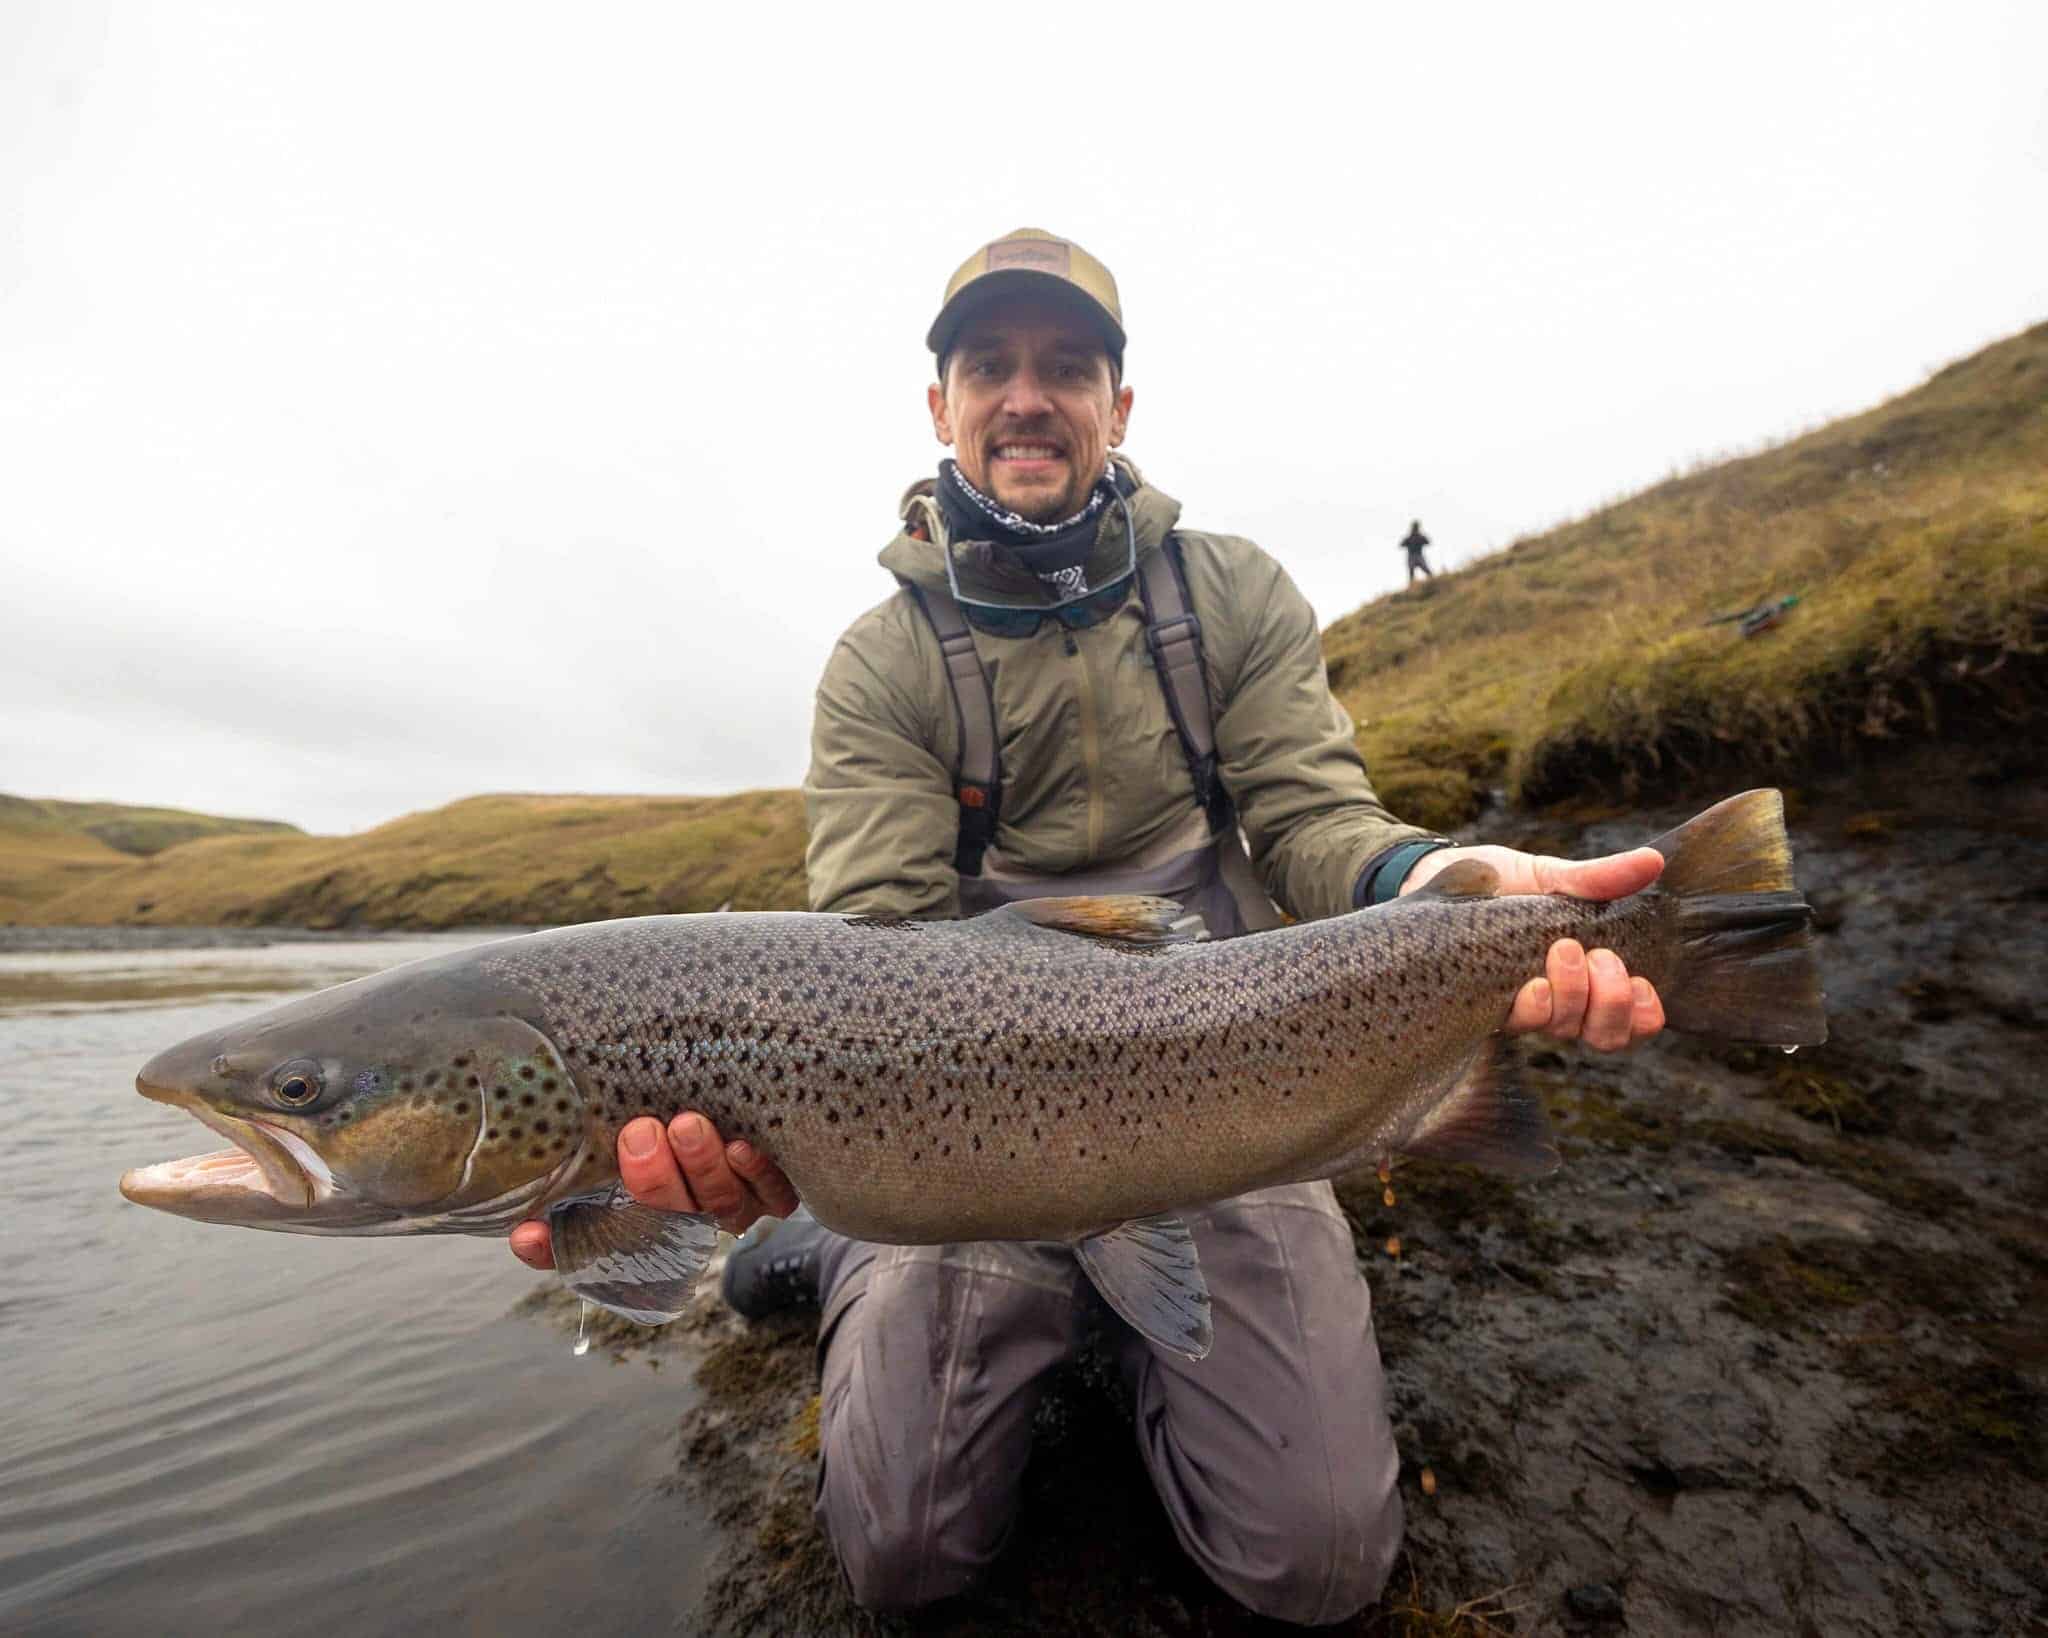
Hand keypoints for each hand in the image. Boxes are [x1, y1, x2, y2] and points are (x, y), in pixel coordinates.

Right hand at [508, 1112, 800, 1270]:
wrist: (762, 1092)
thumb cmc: (675, 1103)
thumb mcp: (627, 1114)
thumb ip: (587, 1137)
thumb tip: (524, 1185)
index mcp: (636, 1211)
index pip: (585, 1246)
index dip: (555, 1249)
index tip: (528, 1234)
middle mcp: (682, 1218)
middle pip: (663, 1223)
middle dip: (649, 1182)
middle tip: (638, 1135)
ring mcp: (731, 1208)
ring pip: (718, 1206)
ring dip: (702, 1168)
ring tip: (688, 1125)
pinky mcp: (777, 1193)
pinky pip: (772, 1196)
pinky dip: (757, 1173)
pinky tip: (743, 1145)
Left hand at [1401, 843, 1668, 1052]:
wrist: (1435, 876)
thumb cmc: (1500, 883)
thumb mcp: (1551, 875)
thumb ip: (1599, 878)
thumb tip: (1654, 860)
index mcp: (1587, 975)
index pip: (1631, 1020)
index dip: (1643, 1014)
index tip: (1641, 983)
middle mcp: (1560, 1001)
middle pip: (1605, 1036)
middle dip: (1612, 1003)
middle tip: (1601, 957)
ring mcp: (1523, 1007)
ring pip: (1565, 1030)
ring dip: (1574, 996)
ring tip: (1563, 948)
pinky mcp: (1485, 1006)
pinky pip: (1519, 1024)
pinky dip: (1534, 1007)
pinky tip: (1532, 983)